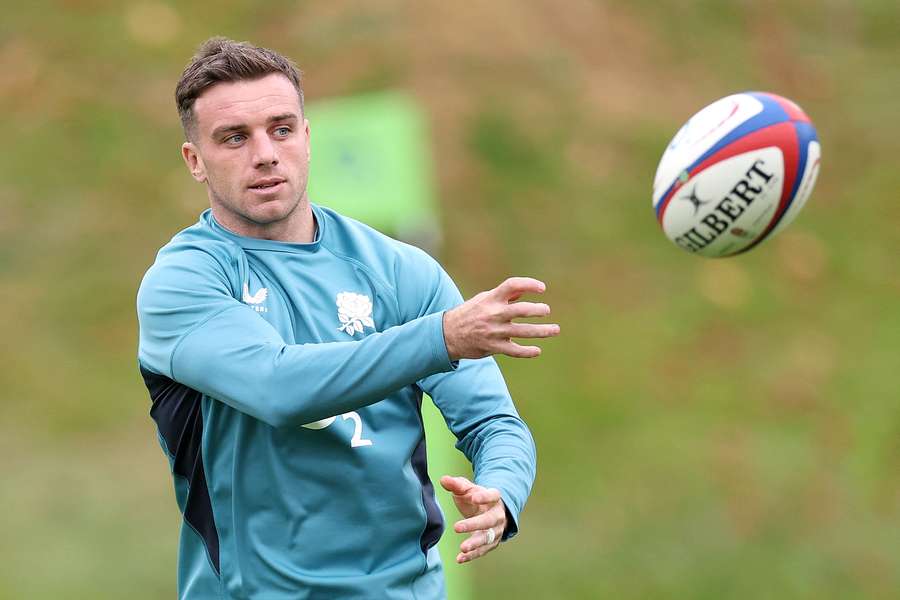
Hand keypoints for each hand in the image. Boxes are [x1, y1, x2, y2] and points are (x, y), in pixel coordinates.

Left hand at [439, 475, 506, 563]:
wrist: (491, 511)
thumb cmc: (476, 498)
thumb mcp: (468, 489)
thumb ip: (456, 485)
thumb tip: (443, 479)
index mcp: (494, 498)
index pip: (493, 496)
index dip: (484, 497)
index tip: (473, 498)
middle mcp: (498, 515)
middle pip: (489, 520)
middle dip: (474, 524)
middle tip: (456, 527)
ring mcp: (496, 530)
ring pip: (488, 538)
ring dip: (475, 544)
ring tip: (462, 548)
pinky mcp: (491, 543)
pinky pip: (483, 550)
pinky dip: (472, 555)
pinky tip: (460, 558)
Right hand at [442, 277, 559, 359]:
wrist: (447, 334)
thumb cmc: (470, 313)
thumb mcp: (483, 299)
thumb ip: (504, 296)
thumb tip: (524, 292)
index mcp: (491, 298)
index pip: (512, 285)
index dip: (529, 284)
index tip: (542, 288)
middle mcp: (494, 314)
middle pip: (522, 310)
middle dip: (538, 310)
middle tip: (546, 310)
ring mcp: (494, 331)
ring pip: (523, 331)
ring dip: (542, 331)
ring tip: (555, 329)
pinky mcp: (493, 347)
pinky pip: (514, 350)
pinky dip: (527, 352)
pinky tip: (537, 350)